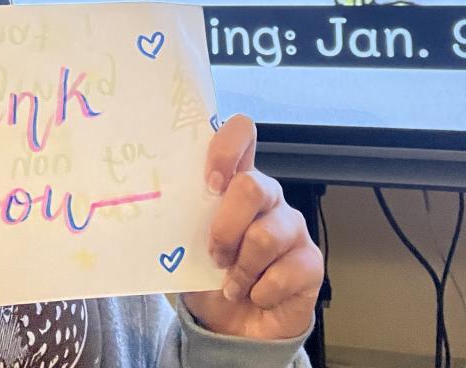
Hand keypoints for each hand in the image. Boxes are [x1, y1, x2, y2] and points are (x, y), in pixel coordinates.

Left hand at [182, 115, 323, 339]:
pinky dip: (260, 292)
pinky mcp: (310, 262)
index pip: (241, 134)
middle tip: (214, 255)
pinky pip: (283, 272)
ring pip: (265, 235)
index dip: (226, 148)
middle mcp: (268, 196)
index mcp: (234, 182)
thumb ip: (180, 220)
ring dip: (240, 268)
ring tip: (232, 284)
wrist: (232, 330)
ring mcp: (292, 227)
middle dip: (225, 228)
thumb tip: (155, 206)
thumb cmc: (207, 279)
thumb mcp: (184, 246)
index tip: (209, 181)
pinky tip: (256, 296)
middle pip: (252, 186)